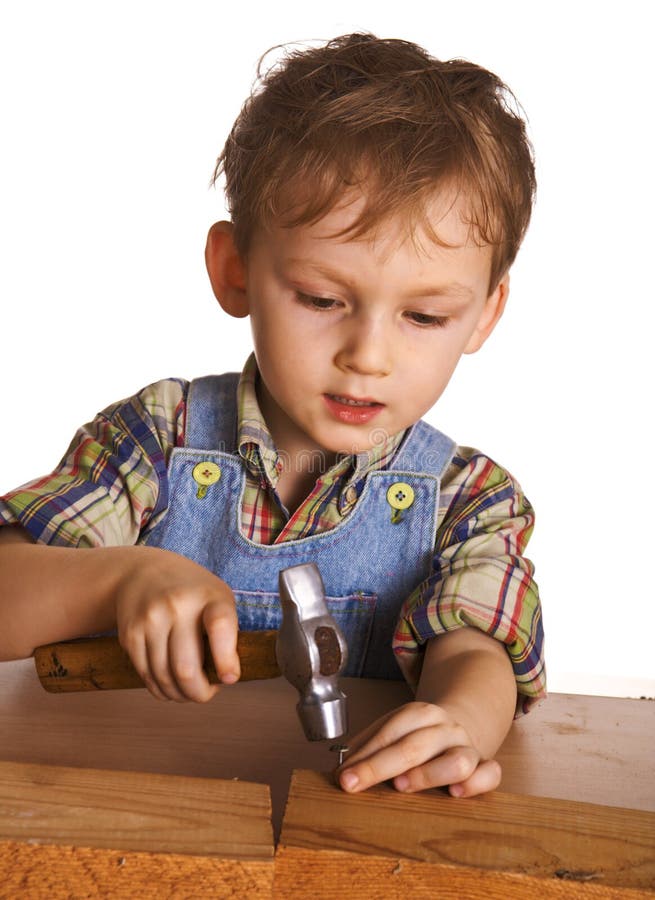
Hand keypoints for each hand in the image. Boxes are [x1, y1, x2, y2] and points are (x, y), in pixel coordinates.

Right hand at [115, 547, 239, 702]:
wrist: (143, 572)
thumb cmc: (192, 591)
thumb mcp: (218, 597)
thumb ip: (227, 633)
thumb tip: (226, 678)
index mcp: (208, 596)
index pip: (220, 626)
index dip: (226, 659)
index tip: (229, 678)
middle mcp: (177, 606)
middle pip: (185, 668)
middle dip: (199, 693)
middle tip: (206, 693)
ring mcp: (150, 620)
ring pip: (163, 677)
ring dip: (179, 695)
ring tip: (189, 693)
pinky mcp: (130, 635)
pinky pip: (145, 675)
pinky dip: (160, 689)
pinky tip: (170, 688)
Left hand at [336, 701, 501, 797]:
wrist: (462, 726)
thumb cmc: (419, 738)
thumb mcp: (395, 732)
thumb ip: (370, 746)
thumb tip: (340, 768)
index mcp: (420, 714)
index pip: (390, 732)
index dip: (364, 754)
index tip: (342, 776)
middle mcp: (446, 728)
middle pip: (414, 746)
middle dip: (379, 767)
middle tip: (354, 783)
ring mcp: (468, 747)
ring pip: (456, 759)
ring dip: (427, 774)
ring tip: (402, 786)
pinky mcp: (486, 766)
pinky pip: (490, 774)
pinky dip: (476, 784)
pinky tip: (456, 794)